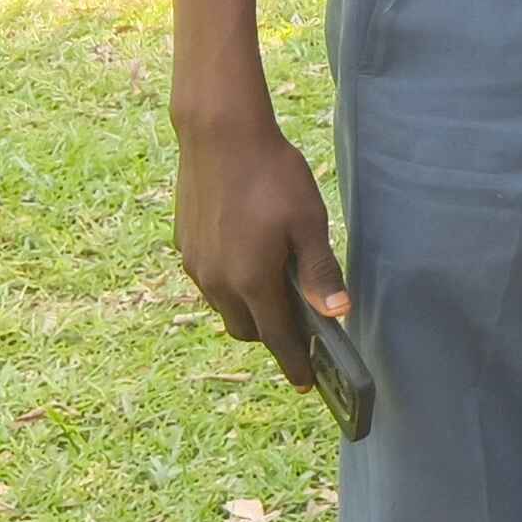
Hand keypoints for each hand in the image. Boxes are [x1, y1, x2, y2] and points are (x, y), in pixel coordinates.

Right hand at [174, 116, 345, 390]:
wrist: (219, 137)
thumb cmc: (273, 177)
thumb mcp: (309, 223)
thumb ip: (320, 272)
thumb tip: (337, 314)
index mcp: (252, 281)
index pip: (277, 338)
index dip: (294, 363)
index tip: (307, 384)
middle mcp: (217, 281)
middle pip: (247, 329)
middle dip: (273, 335)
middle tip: (300, 326)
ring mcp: (196, 265)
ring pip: (225, 307)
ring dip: (250, 309)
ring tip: (278, 288)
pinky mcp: (185, 247)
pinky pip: (210, 282)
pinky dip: (232, 285)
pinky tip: (251, 259)